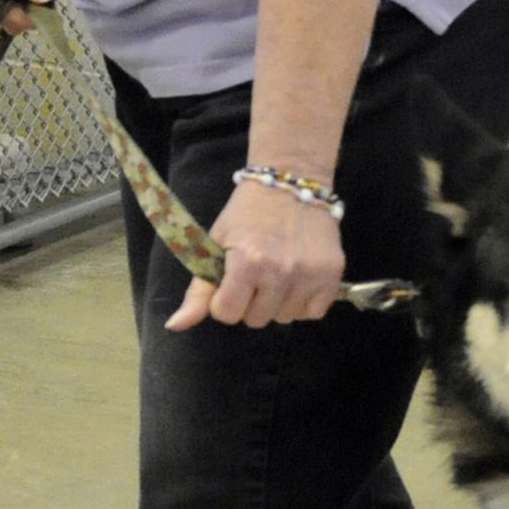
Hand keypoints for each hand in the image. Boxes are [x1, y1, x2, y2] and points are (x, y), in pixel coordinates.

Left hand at [168, 178, 345, 329]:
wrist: (290, 182)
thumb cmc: (247, 214)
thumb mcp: (216, 244)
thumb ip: (199, 290)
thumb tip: (176, 326)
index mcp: (247, 263)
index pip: (227, 313)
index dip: (224, 300)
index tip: (230, 281)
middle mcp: (280, 271)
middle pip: (256, 319)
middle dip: (250, 301)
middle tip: (255, 273)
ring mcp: (309, 274)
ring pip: (285, 318)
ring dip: (278, 302)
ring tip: (278, 271)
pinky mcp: (332, 275)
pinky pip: (312, 313)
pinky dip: (304, 302)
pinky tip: (297, 278)